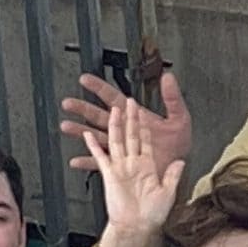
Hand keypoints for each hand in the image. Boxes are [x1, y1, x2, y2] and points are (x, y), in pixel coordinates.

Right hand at [60, 67, 190, 176]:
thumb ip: (172, 98)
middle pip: (99, 116)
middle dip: (83, 109)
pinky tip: (76, 160)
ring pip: (96, 137)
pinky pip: (101, 163)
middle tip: (69, 102)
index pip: (113, 98)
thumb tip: (168, 77)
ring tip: (66, 126)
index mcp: (135, 117)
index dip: (99, 88)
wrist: (181, 169)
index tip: (85, 79)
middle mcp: (124, 131)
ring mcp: (120, 148)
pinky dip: (88, 162)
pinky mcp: (120, 166)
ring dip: (81, 132)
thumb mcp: (179, 118)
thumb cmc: (178, 145)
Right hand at [80, 90, 186, 246]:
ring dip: (114, 125)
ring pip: (116, 140)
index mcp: (149, 164)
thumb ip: (173, 175)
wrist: (138, 228)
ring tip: (112, 110)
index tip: (141, 110)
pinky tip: (87, 134)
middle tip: (127, 102)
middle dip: (129, 117)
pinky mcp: (109, 175)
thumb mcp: (169, 192)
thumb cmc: (153, 214)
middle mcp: (133, 163)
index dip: (144, 124)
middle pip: (130, 134)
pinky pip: (100, 157)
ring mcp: (120, 167)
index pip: (146, 138)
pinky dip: (93, 146)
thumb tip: (180, 161)